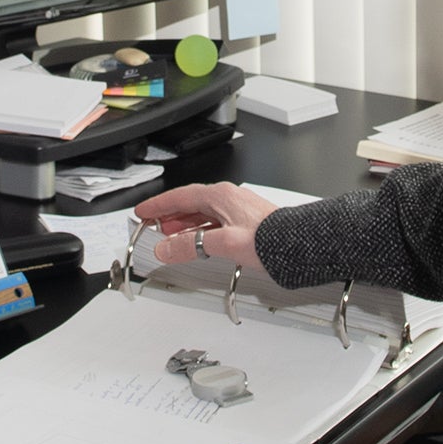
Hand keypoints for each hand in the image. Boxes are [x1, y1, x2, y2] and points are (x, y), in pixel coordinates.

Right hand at [132, 182, 277, 272]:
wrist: (299, 244)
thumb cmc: (270, 239)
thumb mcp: (224, 243)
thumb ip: (192, 245)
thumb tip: (166, 247)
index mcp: (220, 196)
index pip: (180, 196)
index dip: (158, 205)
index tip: (143, 212)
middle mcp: (228, 199)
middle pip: (190, 203)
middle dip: (168, 215)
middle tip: (152, 225)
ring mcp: (237, 209)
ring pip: (202, 213)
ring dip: (183, 224)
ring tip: (170, 235)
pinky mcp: (245, 222)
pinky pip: (213, 222)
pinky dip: (199, 230)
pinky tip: (198, 241)